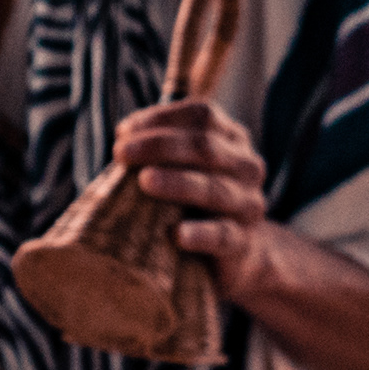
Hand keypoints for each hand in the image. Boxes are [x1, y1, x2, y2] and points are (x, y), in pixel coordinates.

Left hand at [116, 98, 272, 299]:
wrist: (237, 253)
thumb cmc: (197, 201)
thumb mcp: (187, 167)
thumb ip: (164, 146)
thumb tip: (124, 133)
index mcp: (233, 140)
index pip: (202, 116)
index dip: (161, 118)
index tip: (123, 131)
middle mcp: (246, 167)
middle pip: (205, 148)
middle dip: (159, 146)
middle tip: (121, 153)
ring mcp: (247, 205)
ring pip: (213, 189)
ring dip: (177, 182)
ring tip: (144, 181)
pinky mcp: (242, 243)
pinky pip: (222, 236)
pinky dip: (199, 234)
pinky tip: (176, 234)